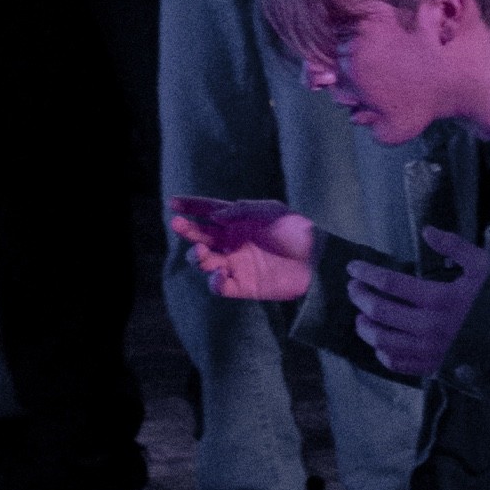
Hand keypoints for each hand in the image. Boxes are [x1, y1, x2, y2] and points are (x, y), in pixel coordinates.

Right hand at [169, 202, 317, 302]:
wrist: (317, 259)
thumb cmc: (296, 230)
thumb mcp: (271, 212)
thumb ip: (242, 211)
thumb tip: (215, 215)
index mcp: (238, 221)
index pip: (208, 211)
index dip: (190, 207)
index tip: (172, 202)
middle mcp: (233, 242)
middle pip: (200, 237)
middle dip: (187, 231)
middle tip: (178, 225)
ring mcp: (236, 264)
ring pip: (204, 263)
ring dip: (196, 258)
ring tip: (201, 254)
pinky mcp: (243, 286)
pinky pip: (220, 287)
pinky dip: (214, 282)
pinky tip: (220, 274)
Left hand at [345, 228, 489, 380]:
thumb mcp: (483, 265)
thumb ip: (454, 246)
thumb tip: (426, 230)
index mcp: (439, 298)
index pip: (390, 284)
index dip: (367, 273)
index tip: (353, 267)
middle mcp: (428, 327)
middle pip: (380, 312)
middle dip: (360, 297)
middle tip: (353, 288)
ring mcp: (429, 351)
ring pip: (382, 340)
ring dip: (365, 326)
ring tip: (360, 316)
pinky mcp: (432, 367)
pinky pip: (397, 363)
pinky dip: (382, 352)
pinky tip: (380, 342)